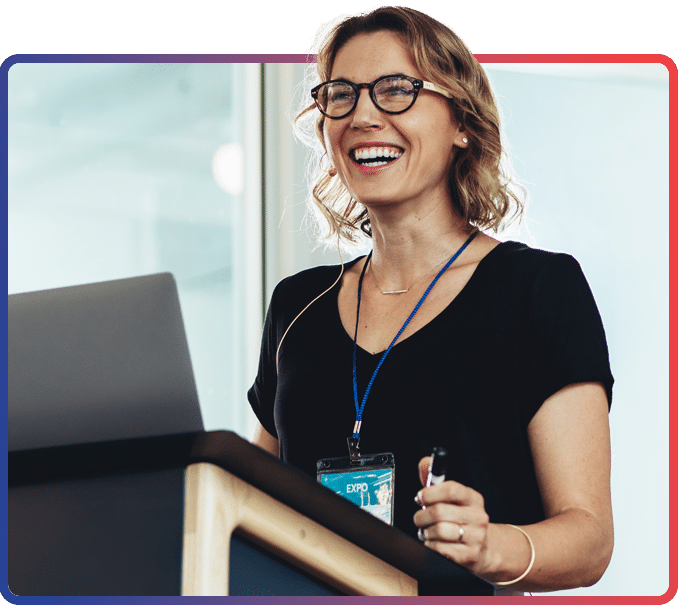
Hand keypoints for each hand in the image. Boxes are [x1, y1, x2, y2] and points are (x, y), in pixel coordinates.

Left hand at [413, 457, 490, 573]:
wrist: (484, 549)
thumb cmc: (461, 519)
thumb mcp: (452, 498)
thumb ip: (435, 480)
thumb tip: (424, 462)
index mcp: (473, 498)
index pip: (451, 489)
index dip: (430, 492)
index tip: (420, 497)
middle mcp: (477, 516)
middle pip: (440, 512)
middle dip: (422, 515)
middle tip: (419, 518)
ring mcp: (476, 537)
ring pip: (439, 530)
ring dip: (425, 531)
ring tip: (426, 531)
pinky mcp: (469, 555)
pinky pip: (440, 549)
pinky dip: (430, 545)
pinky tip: (433, 542)